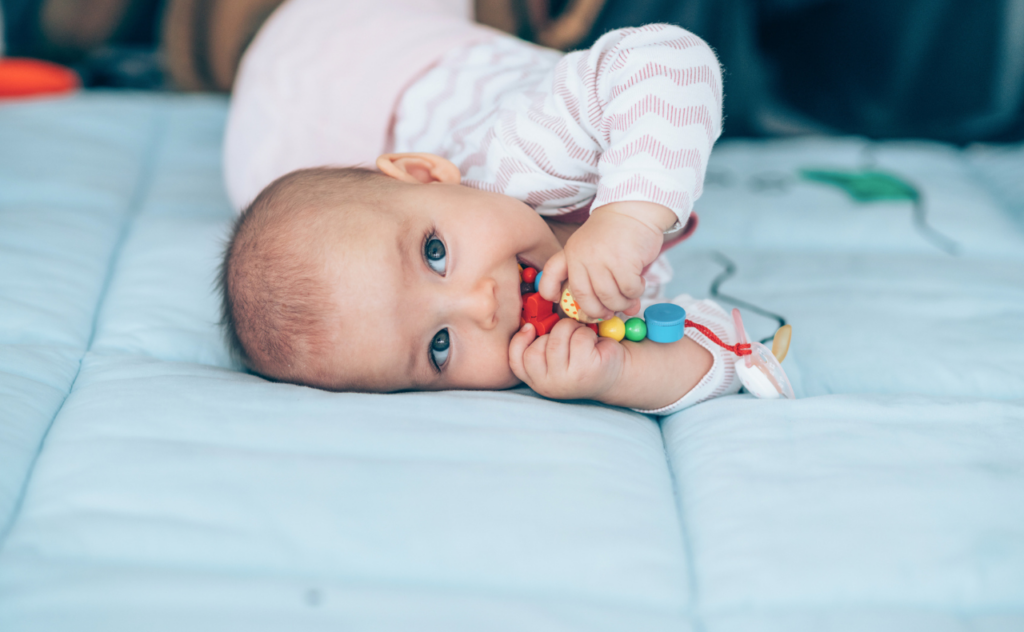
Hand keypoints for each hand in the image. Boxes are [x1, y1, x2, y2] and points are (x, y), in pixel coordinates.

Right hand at [508, 318, 624, 400]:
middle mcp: (549, 385)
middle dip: (554, 332)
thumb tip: (529, 323)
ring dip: (572, 329)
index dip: (519, 342)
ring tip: (582, 338)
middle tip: (570, 335)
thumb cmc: (583, 359)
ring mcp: (567, 380)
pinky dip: (588, 334)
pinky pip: (579, 337)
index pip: (516, 361)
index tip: (530, 328)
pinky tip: (594, 345)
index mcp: (538, 381)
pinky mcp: (586, 371)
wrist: (617, 374)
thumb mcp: (557, 356)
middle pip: (536, 347)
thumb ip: (541, 344)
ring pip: (558, 337)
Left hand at [538, 202, 673, 320]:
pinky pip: (629, 290)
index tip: (558, 301)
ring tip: (628, 296)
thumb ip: (596, 279)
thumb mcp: (591, 248)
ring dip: (621, 303)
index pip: (550, 275)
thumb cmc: (614, 233)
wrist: (634, 208)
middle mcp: (582, 257)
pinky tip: (639, 283)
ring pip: (609, 298)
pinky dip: (635, 292)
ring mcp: (602, 259)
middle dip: (597, 311)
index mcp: (570, 252)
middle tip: (609, 311)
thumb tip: (609, 312)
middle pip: (584, 298)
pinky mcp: (624, 262)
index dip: (550, 292)